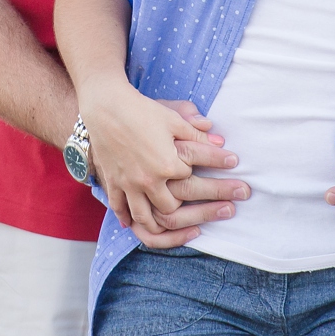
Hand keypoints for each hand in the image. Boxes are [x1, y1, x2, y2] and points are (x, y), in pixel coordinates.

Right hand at [79, 80, 233, 235]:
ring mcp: (128, 185)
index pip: (191, 176)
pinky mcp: (112, 182)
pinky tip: (134, 224)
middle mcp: (148, 181)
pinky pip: (119, 209)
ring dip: (160, 225)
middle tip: (217, 210)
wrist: (105, 107)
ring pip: (146, 218)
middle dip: (192, 210)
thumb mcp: (173, 119)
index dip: (206, 170)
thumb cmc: (142, 111)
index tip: (228, 166)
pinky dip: (127, 218)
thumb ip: (197, 134)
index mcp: (166, 165)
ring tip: (173, 228)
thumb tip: (220, 141)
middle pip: (172, 206)